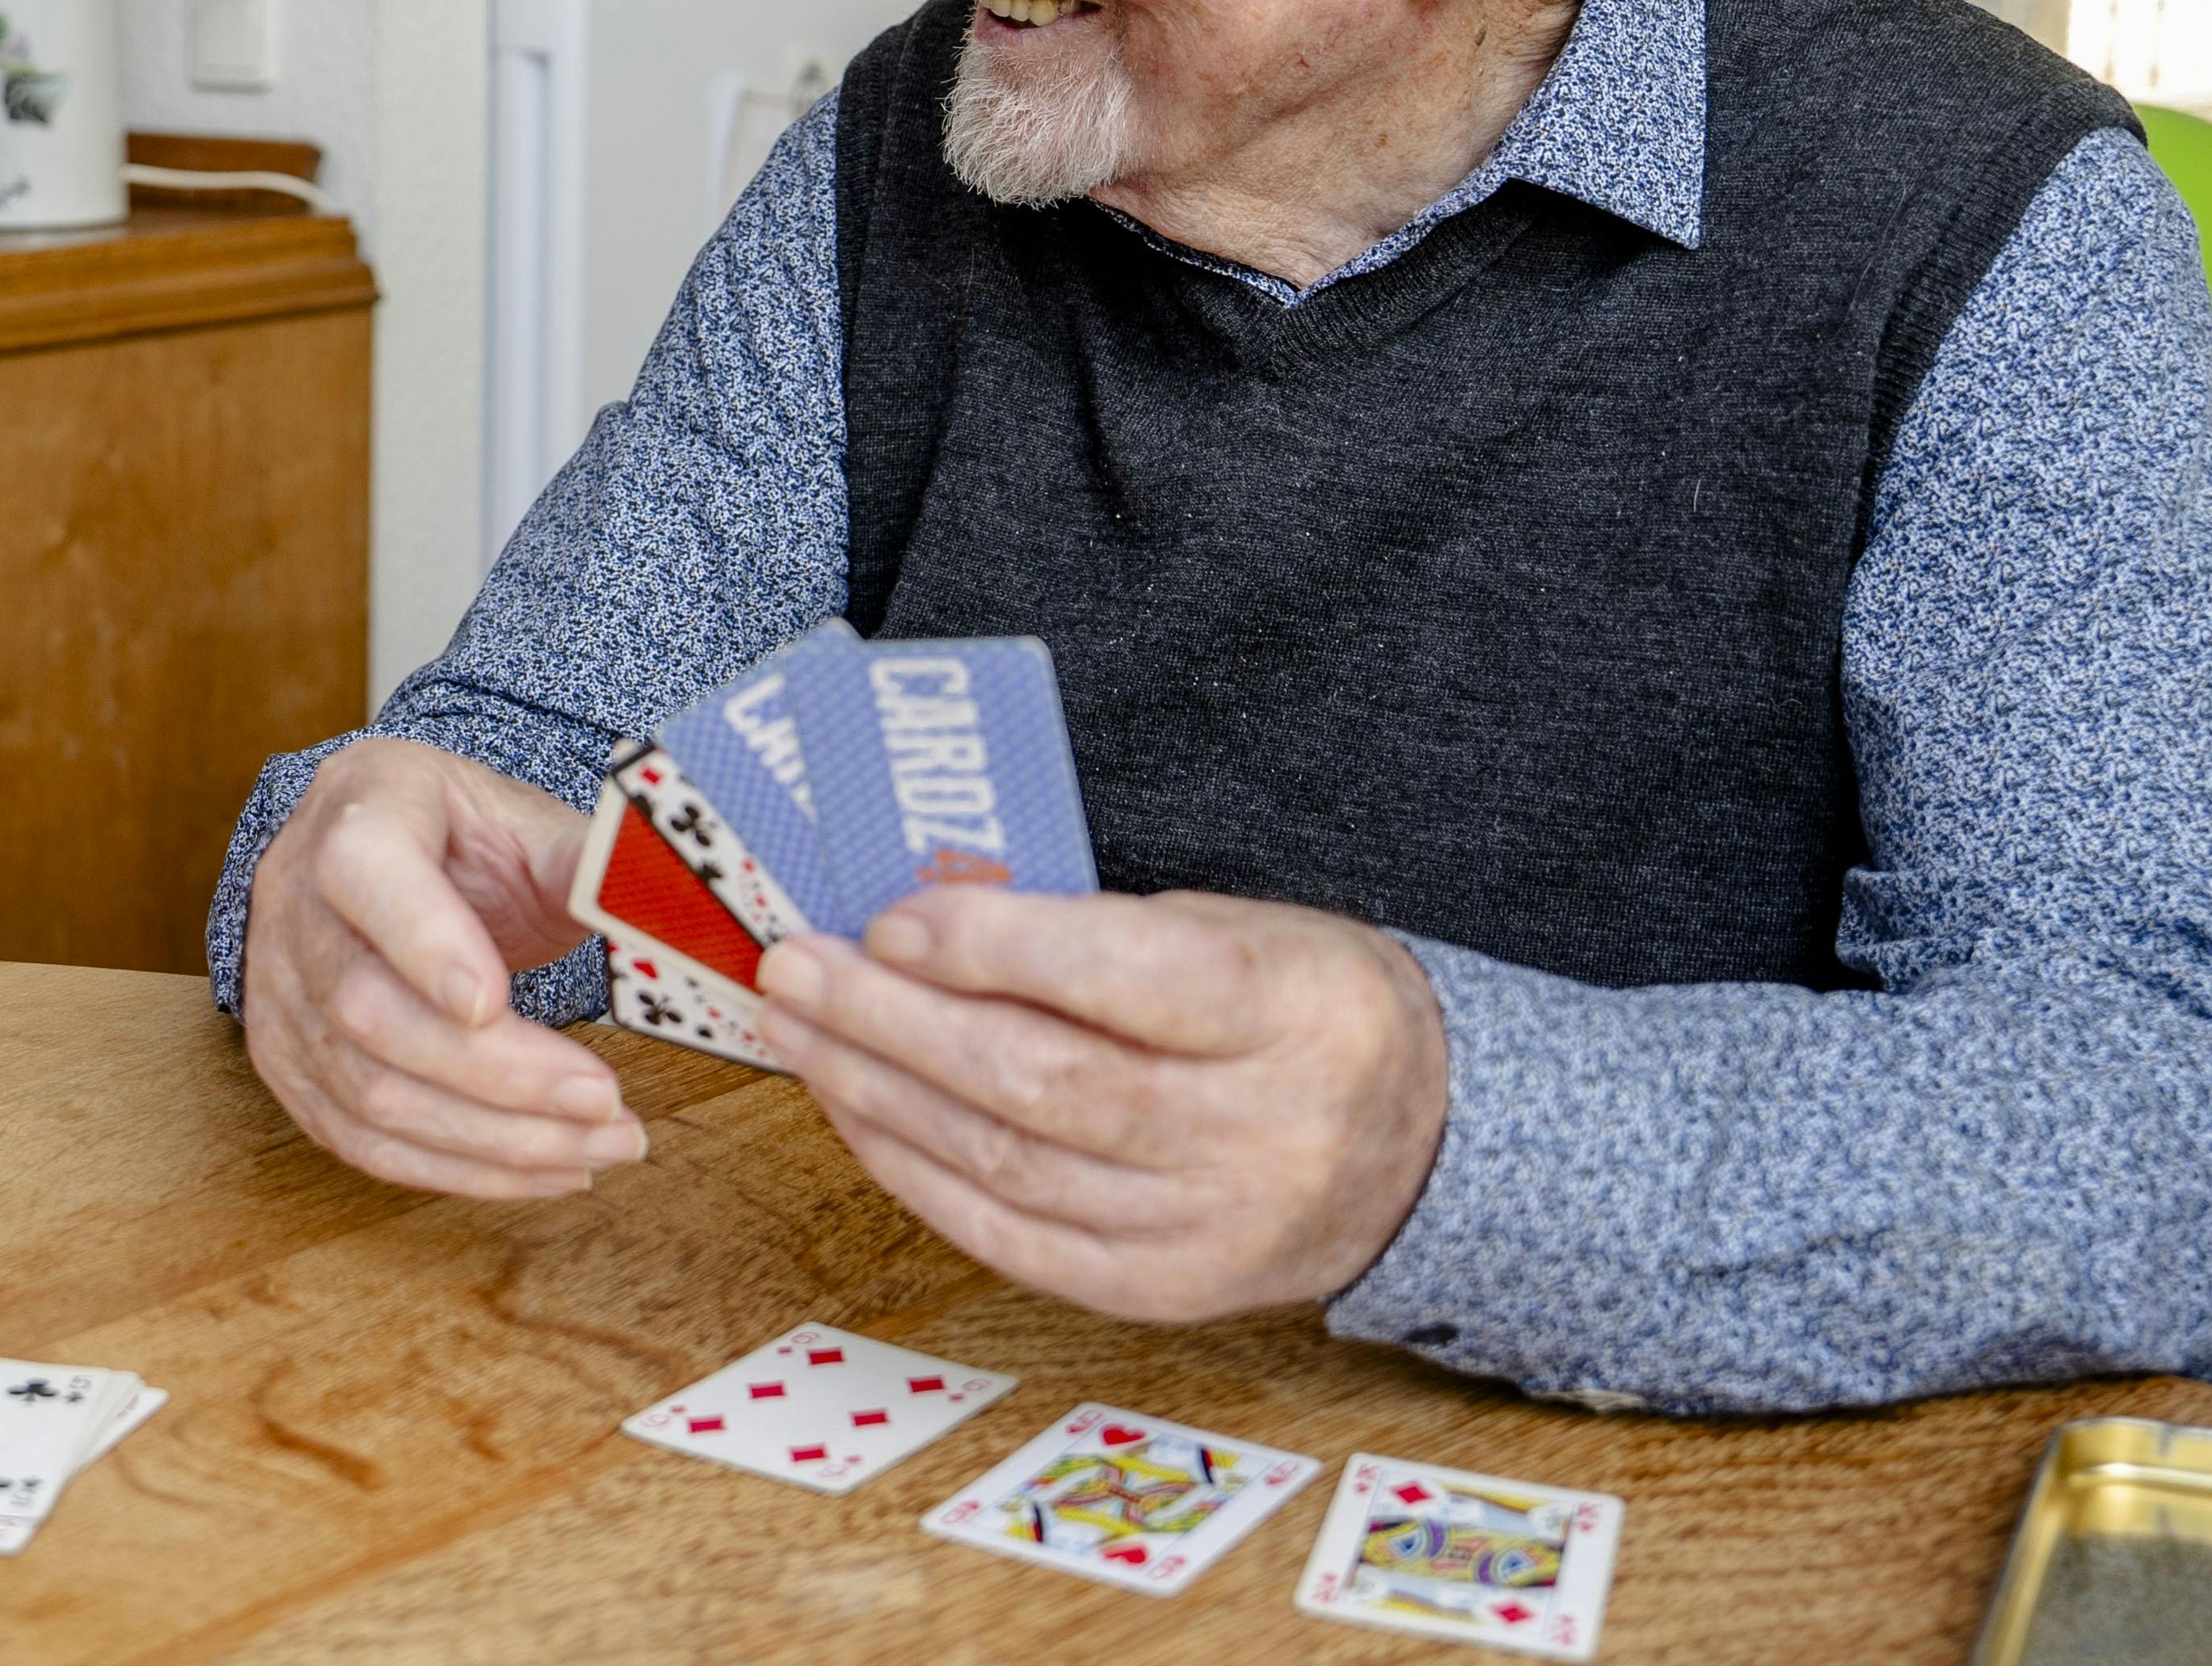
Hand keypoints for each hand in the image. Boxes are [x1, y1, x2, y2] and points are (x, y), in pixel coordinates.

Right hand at [239, 738, 647, 1197]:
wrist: (375, 850)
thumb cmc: (462, 837)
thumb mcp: (527, 822)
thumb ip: (593, 868)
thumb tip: (683, 923)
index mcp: (359, 811)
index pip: (365, 871)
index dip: (425, 944)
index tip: (497, 1004)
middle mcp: (294, 902)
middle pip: (370, 1008)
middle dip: (499, 1075)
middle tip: (606, 1105)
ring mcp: (275, 990)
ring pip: (367, 1092)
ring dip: (495, 1141)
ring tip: (602, 1148)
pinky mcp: (283, 1062)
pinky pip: (360, 1140)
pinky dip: (459, 1170)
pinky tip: (541, 1171)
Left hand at [756, 887, 1450, 1320]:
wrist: (1416, 1142)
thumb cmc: (1295, 1009)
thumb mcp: (1234, 930)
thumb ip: (1093, 932)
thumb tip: (918, 932)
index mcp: (1290, 1012)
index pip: (1124, 980)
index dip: (994, 951)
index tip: (891, 919)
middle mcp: (1257, 1134)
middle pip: (1042, 1081)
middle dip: (891, 1021)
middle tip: (796, 967)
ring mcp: (1209, 1229)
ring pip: (1009, 1162)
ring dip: (876, 1092)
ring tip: (797, 1028)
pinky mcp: (1164, 1292)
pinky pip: (1011, 1236)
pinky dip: (915, 1170)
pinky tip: (855, 1110)